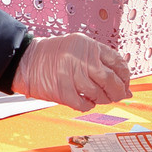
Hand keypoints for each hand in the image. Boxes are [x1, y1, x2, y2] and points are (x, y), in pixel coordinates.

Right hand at [11, 32, 131, 108]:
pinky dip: (88, 105)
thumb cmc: (53, 55)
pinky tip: (86, 101)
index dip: (125, 76)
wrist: (26, 61)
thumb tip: (124, 86)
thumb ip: (100, 61)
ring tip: (99, 98)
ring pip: (98, 94)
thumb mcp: (78, 48)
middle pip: (111, 80)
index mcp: (88, 46)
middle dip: (118, 91)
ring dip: (102, 99)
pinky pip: (84, 104)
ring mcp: (72, 75)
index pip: (117, 62)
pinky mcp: (63, 91)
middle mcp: (82, 59)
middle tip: (118, 96)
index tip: (125, 83)